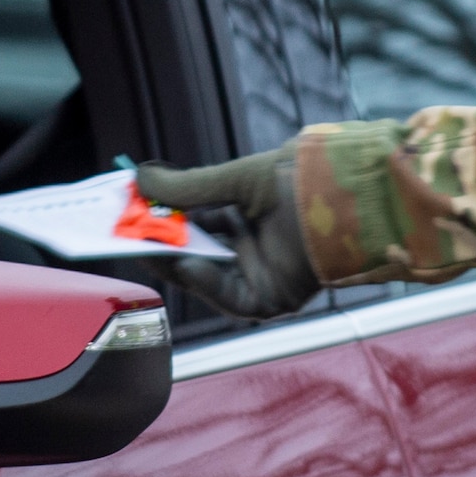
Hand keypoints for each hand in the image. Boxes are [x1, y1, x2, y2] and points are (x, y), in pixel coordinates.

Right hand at [135, 147, 318, 319]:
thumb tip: (140, 179)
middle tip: (126, 235)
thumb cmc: (301, 178)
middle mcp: (253, 248)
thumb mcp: (237, 180)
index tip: (133, 214)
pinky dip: (207, 283)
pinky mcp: (274, 298)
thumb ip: (189, 187)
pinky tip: (186, 265)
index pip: (196, 226)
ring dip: (176, 265)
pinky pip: (232, 297)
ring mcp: (263, 274)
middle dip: (161, 246)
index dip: (164, 222)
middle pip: (197, 254)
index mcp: (248, 217)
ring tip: (144, 248)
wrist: (348, 193)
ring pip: (209, 277)